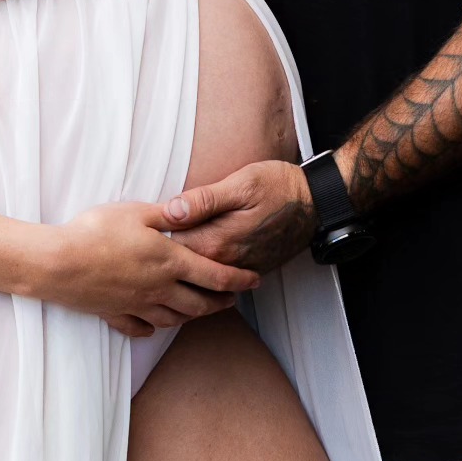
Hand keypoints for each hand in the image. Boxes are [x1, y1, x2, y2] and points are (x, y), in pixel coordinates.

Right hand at [44, 202, 260, 337]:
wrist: (57, 264)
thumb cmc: (96, 231)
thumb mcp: (136, 212)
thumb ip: (167, 214)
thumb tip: (190, 210)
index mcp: (169, 261)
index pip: (215, 275)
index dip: (239, 279)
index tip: (254, 281)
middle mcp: (159, 288)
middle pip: (200, 304)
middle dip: (221, 303)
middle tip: (233, 300)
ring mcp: (137, 305)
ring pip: (175, 319)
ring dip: (193, 316)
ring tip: (200, 310)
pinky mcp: (115, 314)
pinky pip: (140, 328)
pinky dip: (151, 328)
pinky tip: (154, 324)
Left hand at [162, 161, 316, 275]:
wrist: (316, 203)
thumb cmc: (280, 187)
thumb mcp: (242, 183)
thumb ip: (204, 200)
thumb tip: (172, 210)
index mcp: (216, 242)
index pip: (168, 245)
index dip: (155, 232)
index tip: (144, 223)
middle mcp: (225, 262)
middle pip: (178, 265)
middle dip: (162, 253)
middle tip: (148, 238)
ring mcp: (237, 270)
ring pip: (196, 274)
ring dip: (181, 263)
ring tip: (166, 248)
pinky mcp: (248, 271)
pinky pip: (216, 276)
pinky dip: (202, 270)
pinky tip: (194, 257)